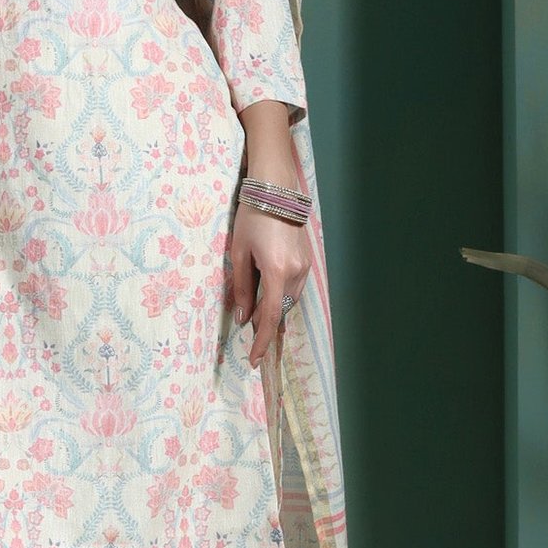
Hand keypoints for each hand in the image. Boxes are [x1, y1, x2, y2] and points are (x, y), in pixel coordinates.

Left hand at [229, 204, 309, 368]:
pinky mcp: (307, 260)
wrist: (276, 189)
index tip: (255, 359)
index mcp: (276, 271)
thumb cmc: (252, 216)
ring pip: (290, 300)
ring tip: (259, 319)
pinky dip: (283, 296)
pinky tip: (271, 297)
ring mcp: (305, 266)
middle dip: (267, 326)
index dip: (262, 341)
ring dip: (275, 310)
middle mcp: (296, 271)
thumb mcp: (239, 253)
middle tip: (251, 338)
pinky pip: (295, 287)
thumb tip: (244, 317)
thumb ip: (242, 287)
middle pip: (281, 310)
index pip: (269, 316)